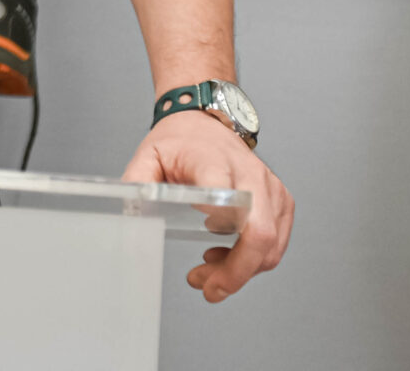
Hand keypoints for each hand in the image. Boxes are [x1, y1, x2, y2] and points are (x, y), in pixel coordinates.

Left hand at [122, 110, 293, 300]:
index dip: (225, 234)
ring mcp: (271, 188)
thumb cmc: (179, 141)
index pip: (229, 199)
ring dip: (241, 270)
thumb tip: (128, 216)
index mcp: (214, 162)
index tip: (204, 257)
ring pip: (270, 245)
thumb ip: (137, 185)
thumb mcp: (148, 157)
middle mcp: (250, 174)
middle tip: (207, 288)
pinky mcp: (280, 200)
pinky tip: (224, 255)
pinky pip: (276, 242)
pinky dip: (253, 258)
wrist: (204, 122)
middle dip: (236, 271)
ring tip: (207, 273)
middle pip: (260, 234)